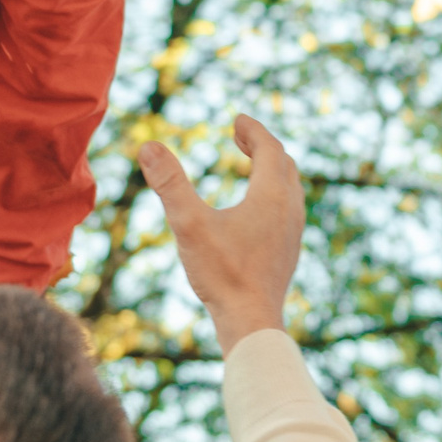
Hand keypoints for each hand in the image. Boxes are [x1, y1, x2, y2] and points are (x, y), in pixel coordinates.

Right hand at [140, 115, 303, 351]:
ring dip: (272, 169)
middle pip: (284, 163)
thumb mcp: (189, 224)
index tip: (237, 120)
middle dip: (262, 145)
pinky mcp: (289, 251)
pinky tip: (255, 210)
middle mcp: (290, 208)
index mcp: (272, 194)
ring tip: (251, 165)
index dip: (253, 130)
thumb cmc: (222, 273)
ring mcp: (294, 231)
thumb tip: (147, 146)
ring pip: (290, 187)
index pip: (270, 147)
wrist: (252, 321)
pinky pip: (288, 209)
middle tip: (240, 137)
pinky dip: (274, 194)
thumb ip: (170, 184)